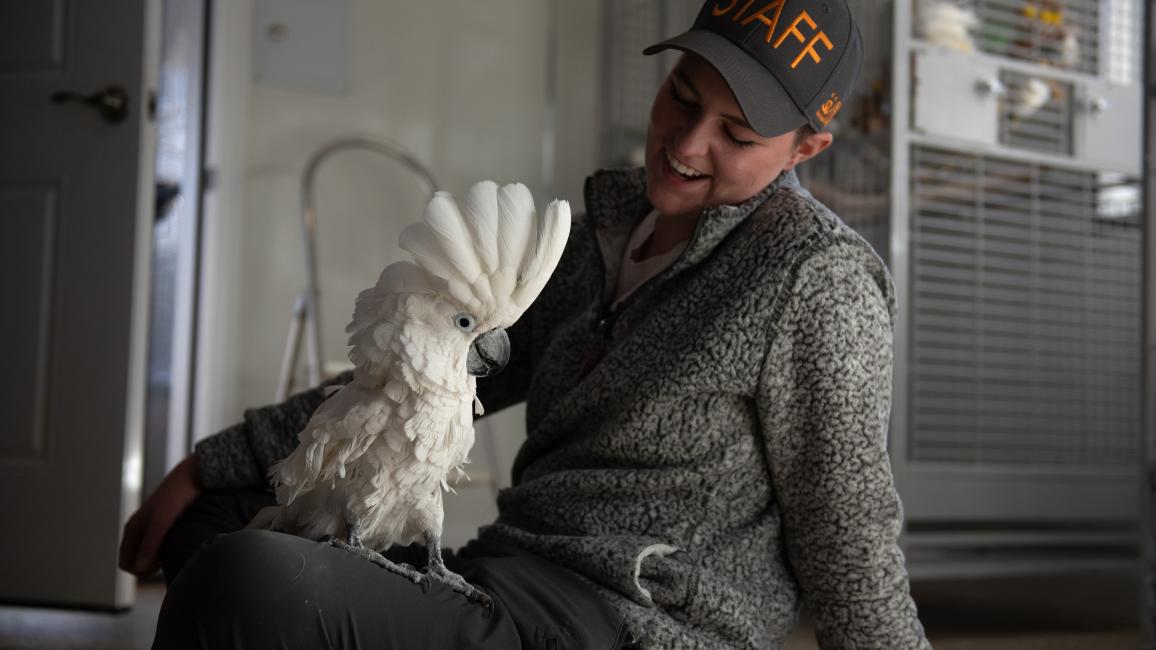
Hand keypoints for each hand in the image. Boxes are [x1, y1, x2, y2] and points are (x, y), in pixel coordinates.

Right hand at [118, 455, 201, 575]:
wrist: (194, 475)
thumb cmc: (178, 496)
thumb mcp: (163, 521)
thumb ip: (150, 544)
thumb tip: (140, 569)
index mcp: (132, 528)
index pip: (126, 564)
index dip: (141, 571)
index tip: (160, 564)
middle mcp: (139, 528)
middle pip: (137, 561)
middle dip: (150, 566)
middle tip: (171, 557)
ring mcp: (151, 526)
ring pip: (149, 554)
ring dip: (160, 558)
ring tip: (177, 549)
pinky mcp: (165, 524)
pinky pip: (160, 545)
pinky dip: (168, 550)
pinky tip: (181, 543)